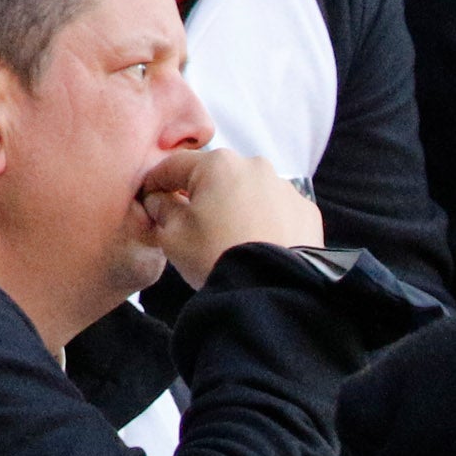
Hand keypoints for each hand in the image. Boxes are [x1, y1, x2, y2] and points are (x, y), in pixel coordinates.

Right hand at [138, 145, 322, 287]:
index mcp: (217, 163)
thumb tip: (159, 200)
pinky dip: (263, 220)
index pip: (174, 165)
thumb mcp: (172, 235)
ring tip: (228, 236)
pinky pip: (275, 209)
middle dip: (200, 193)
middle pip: (215, 175)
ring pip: (248, 191)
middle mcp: (255, 166)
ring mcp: (285, 188)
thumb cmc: (215, 256)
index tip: (148, 198)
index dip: (155, 182)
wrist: (273, 291)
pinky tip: (255, 242)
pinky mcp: (307, 212)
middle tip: (190, 221)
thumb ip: (161, 209)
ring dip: (235, 205)